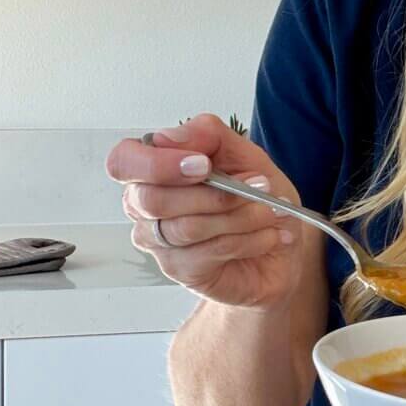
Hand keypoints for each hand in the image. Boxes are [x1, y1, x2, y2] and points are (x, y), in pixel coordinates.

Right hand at [106, 112, 303, 309]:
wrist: (281, 245)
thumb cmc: (256, 196)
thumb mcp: (243, 154)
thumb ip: (207, 135)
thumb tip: (169, 137)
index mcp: (152, 169)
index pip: (123, 162)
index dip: (157, 164)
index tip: (203, 165)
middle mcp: (144, 206)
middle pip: (153, 200)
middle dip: (214, 193)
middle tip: (258, 185)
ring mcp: (158, 242)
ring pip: (188, 227)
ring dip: (241, 216)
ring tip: (269, 211)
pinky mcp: (179, 269)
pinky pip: (210, 251)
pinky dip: (249, 239)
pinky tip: (268, 235)